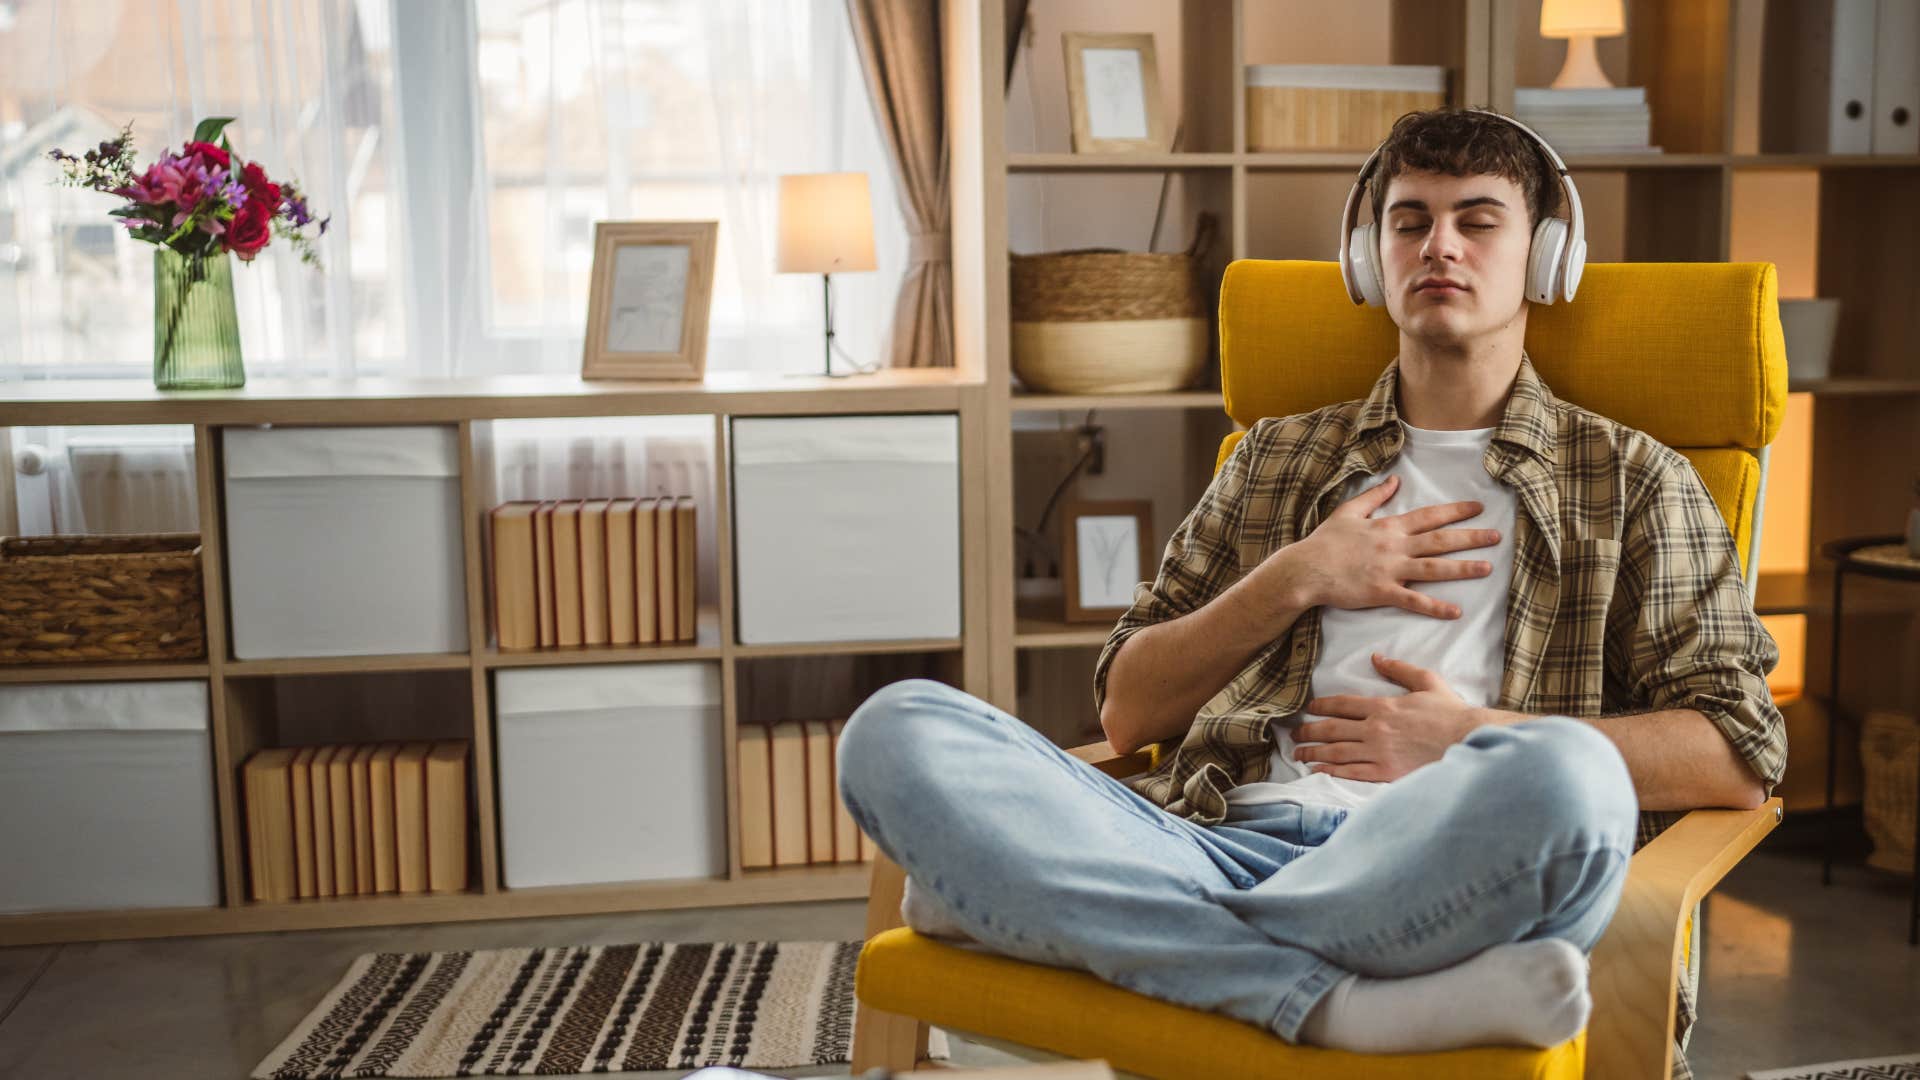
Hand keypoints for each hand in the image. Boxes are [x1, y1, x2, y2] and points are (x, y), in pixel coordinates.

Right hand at [1282, 474, 1500, 618]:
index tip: (1477, 508)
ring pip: (1434, 569)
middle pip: (1440, 541)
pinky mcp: (1382, 593)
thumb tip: (1395, 480)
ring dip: (1462, 568)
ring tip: (1487, 568)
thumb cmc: (1325, 542)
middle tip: (1497, 536)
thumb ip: (1375, 496)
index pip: (1429, 516)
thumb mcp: (1349, 512)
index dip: (1455, 511)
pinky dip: (1435, 607)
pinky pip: (1413, 601)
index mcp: (1389, 527)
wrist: (1306, 569)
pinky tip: (1455, 611)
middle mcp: (1395, 547)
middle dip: (1470, 537)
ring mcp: (1390, 570)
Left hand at [1290, 654, 1482, 781]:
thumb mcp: (1426, 681)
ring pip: (1336, 752)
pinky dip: (1332, 772)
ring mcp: (1379, 751)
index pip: (1342, 704)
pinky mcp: (1386, 772)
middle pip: (1332, 729)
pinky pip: (1352, 772)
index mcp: (1383, 706)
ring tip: (1298, 755)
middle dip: (1309, 732)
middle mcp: (1375, 728)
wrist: (1468, 739)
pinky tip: (1318, 772)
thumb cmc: (1450, 712)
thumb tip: (1377, 658)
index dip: (1321, 706)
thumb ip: (1399, 669)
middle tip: (1294, 735)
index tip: (1308, 709)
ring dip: (1314, 753)